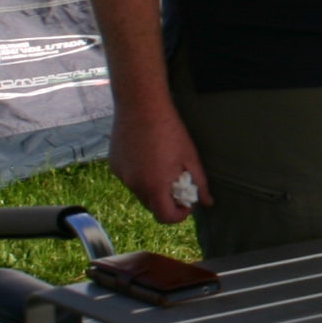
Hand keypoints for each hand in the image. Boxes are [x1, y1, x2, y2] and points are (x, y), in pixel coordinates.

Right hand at [108, 93, 209, 226]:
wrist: (141, 104)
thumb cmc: (170, 129)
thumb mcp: (190, 157)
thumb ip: (200, 183)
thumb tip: (207, 202)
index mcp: (154, 186)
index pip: (165, 217)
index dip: (179, 214)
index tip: (187, 201)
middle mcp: (134, 185)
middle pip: (152, 206)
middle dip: (167, 200)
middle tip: (178, 180)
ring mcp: (121, 176)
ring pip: (140, 192)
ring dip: (152, 186)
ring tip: (163, 164)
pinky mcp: (114, 165)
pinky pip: (129, 178)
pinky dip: (140, 174)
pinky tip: (148, 155)